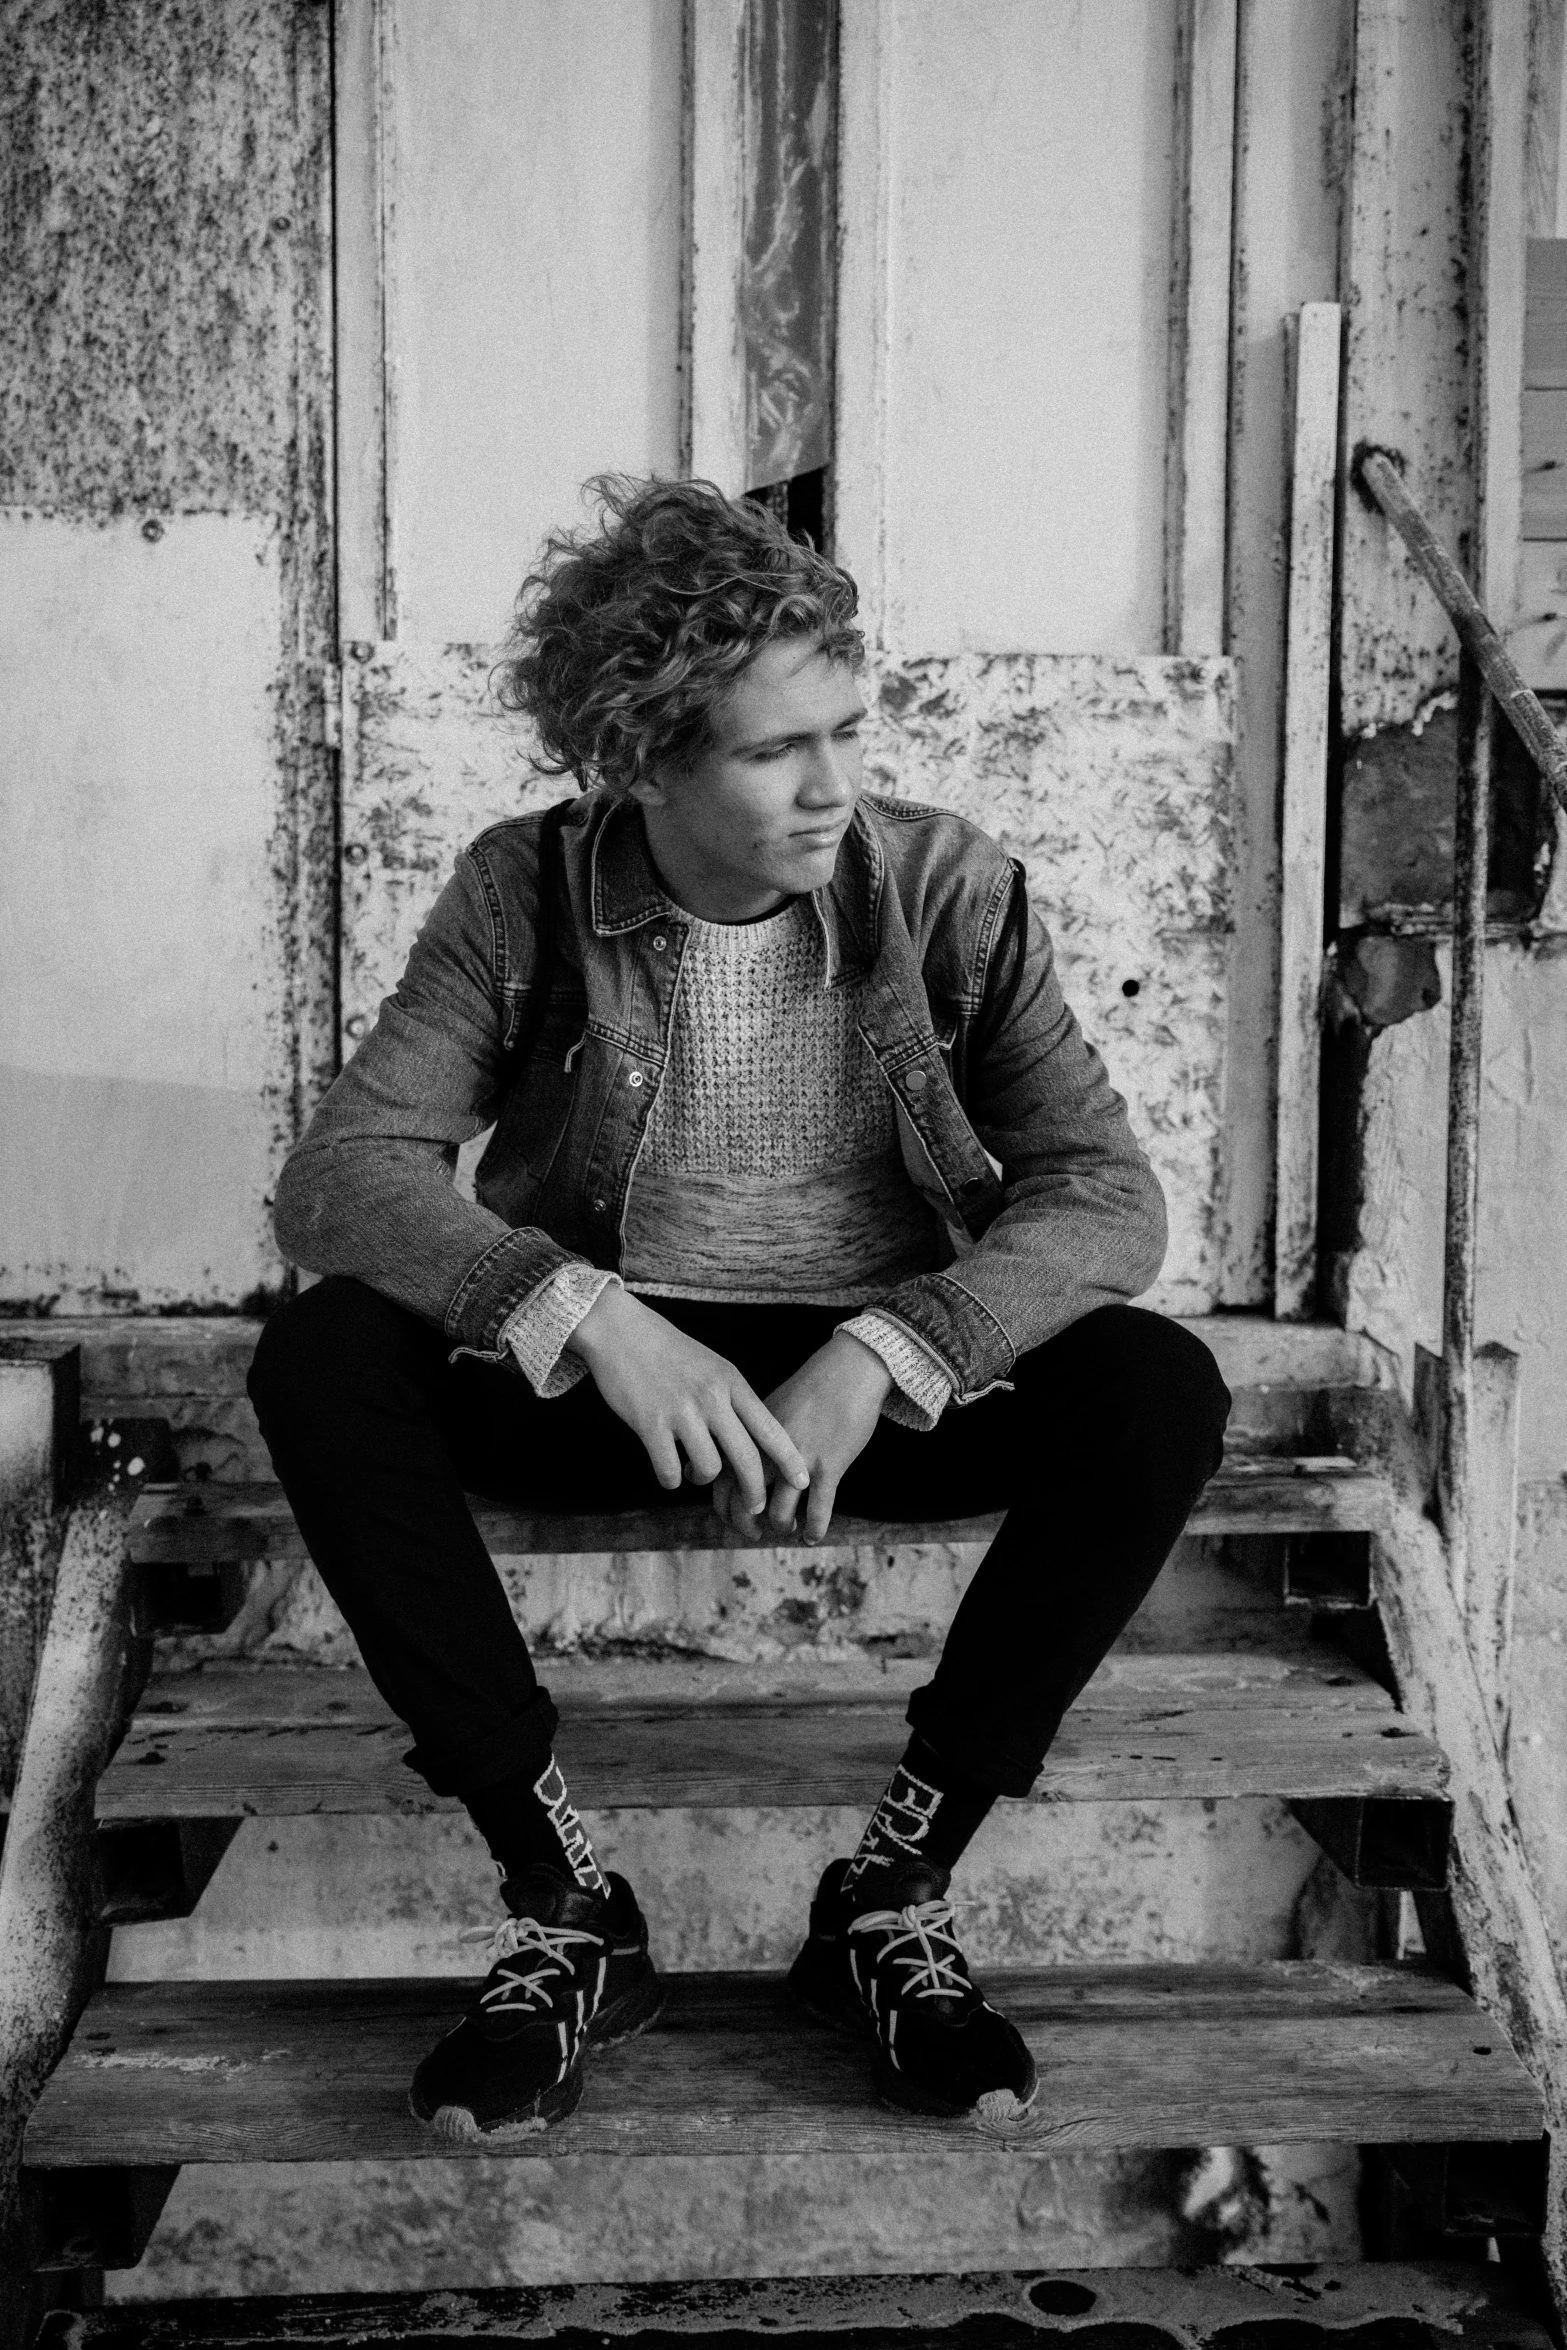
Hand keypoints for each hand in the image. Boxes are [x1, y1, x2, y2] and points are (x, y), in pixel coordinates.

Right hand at [566, 1284, 809, 1515]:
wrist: (621, 1330)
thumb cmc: (669, 1350)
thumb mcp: (713, 1366)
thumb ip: (732, 1399)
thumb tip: (750, 1440)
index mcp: (731, 1382)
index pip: (771, 1428)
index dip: (790, 1459)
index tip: (803, 1481)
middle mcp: (712, 1398)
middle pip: (746, 1458)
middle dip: (755, 1491)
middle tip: (756, 1508)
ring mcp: (681, 1412)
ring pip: (707, 1469)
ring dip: (702, 1480)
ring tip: (693, 1472)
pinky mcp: (649, 1424)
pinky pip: (669, 1472)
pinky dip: (670, 1480)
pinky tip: (668, 1471)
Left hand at [711, 1330, 891, 1544]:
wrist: (847, 1371)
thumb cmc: (810, 1389)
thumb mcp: (769, 1407)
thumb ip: (748, 1435)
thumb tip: (732, 1460)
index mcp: (750, 1435)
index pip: (723, 1480)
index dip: (724, 1507)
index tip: (732, 1517)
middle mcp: (769, 1450)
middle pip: (744, 1501)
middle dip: (746, 1524)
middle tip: (754, 1533)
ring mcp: (799, 1461)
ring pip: (779, 1512)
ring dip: (781, 1525)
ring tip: (787, 1527)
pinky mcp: (829, 1467)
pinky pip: (817, 1510)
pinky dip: (813, 1529)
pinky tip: (812, 1536)